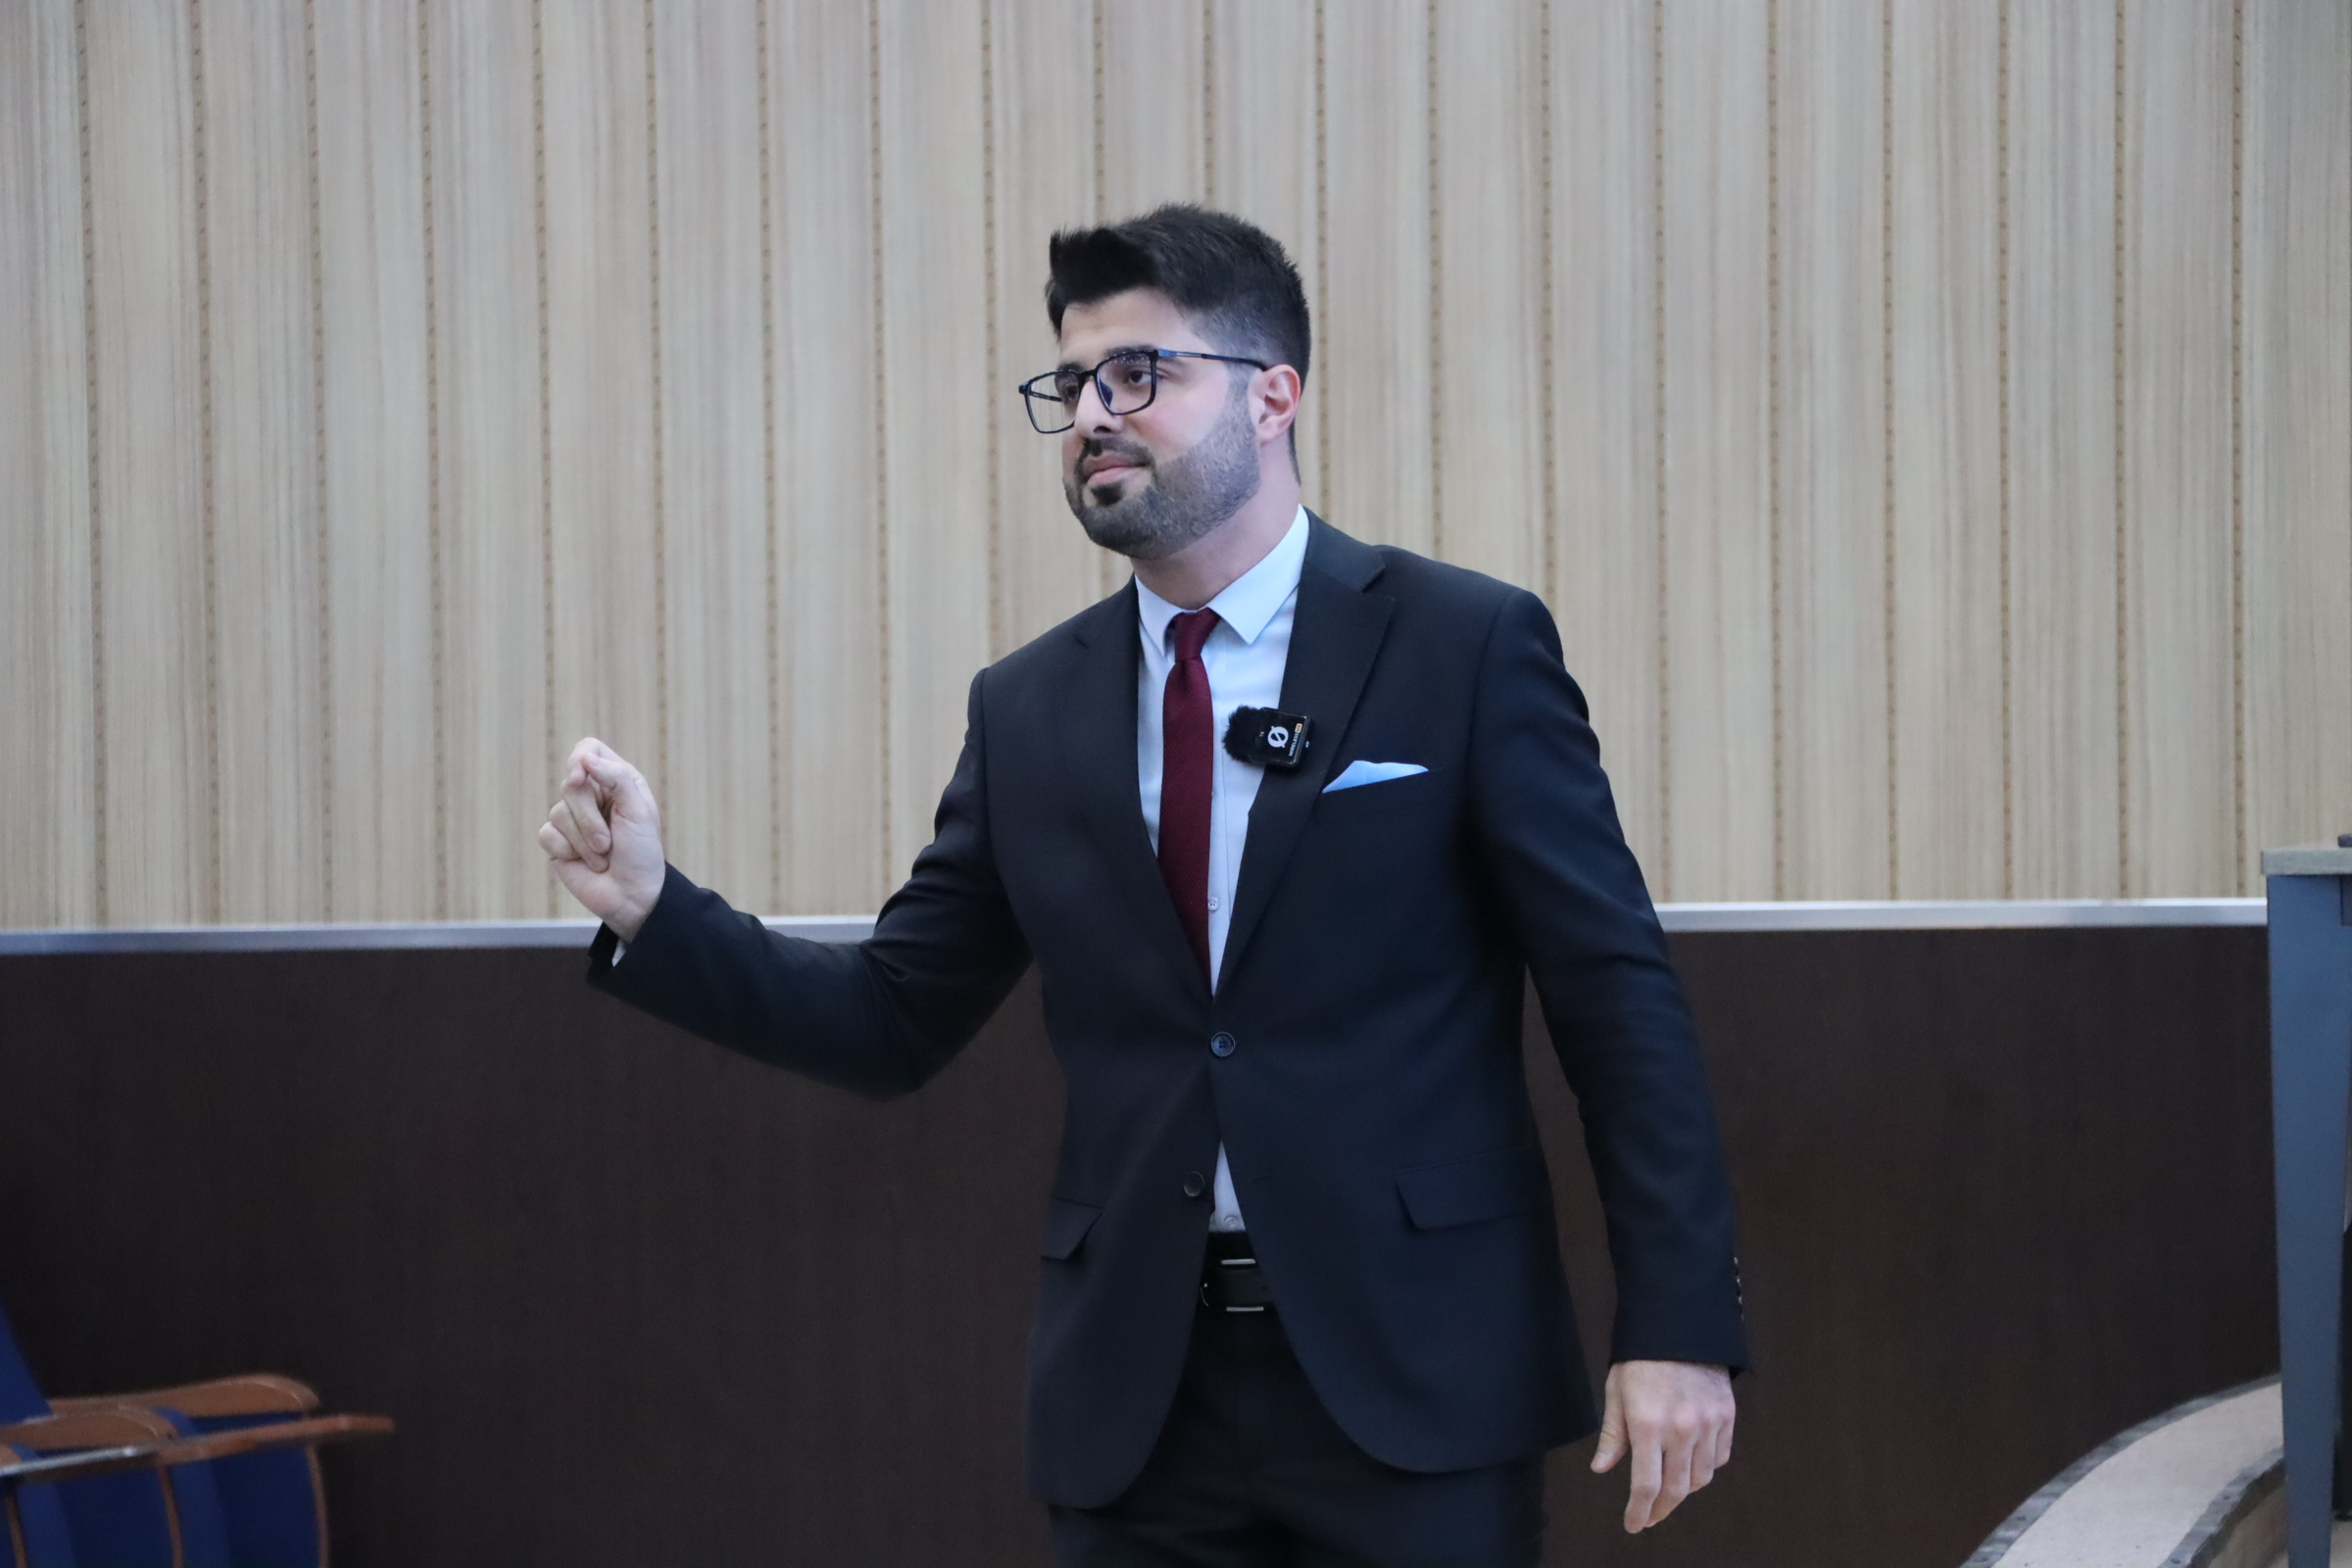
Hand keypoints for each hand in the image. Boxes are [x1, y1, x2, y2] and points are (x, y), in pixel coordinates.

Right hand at [539, 737, 665, 941]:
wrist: (632, 896)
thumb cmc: (641, 853)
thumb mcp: (639, 811)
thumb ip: (617, 778)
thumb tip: (585, 758)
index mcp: (616, 780)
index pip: (588, 750)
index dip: (579, 760)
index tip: (580, 779)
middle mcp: (592, 795)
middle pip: (569, 784)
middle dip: (589, 818)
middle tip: (609, 842)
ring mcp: (572, 819)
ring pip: (557, 812)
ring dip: (583, 841)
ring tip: (603, 856)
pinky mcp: (557, 842)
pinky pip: (547, 835)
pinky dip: (567, 851)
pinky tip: (584, 862)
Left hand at [1589, 1359, 1734, 1531]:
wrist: (1679, 1324)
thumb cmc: (1640, 1358)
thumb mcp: (1616, 1392)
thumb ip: (1612, 1435)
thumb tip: (1601, 1468)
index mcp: (1648, 1424)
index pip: (1646, 1485)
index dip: (1639, 1511)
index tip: (1633, 1524)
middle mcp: (1682, 1429)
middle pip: (1676, 1489)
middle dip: (1661, 1510)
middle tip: (1650, 1517)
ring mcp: (1709, 1424)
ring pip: (1701, 1478)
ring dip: (1683, 1490)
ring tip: (1668, 1489)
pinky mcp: (1726, 1416)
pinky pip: (1719, 1457)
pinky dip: (1705, 1468)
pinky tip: (1690, 1464)